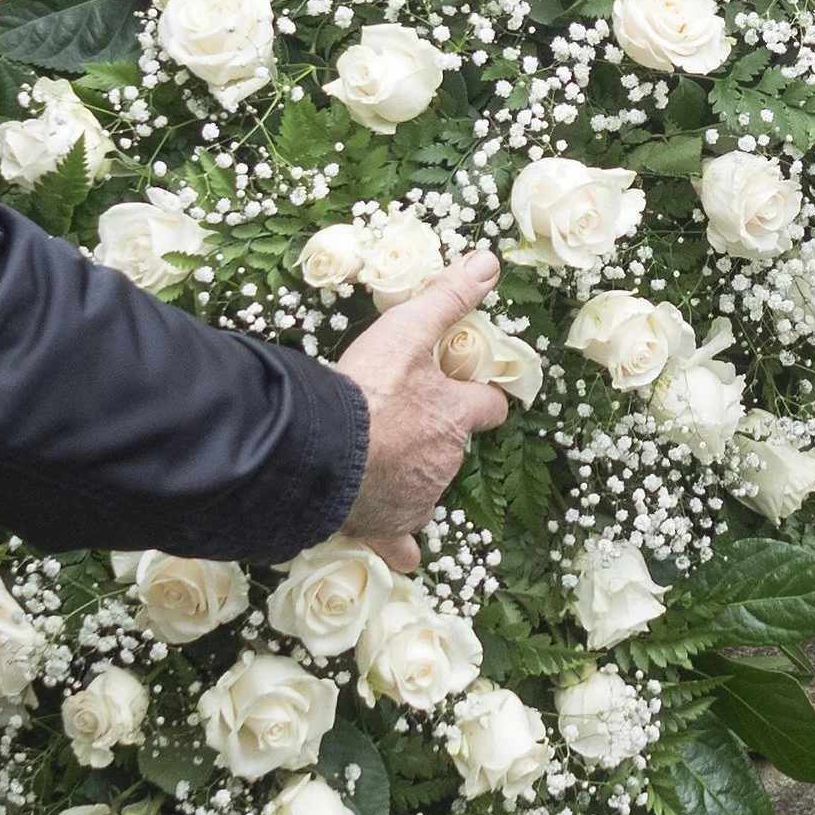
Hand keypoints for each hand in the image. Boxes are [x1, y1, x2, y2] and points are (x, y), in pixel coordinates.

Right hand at [327, 250, 510, 569]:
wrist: (325, 453)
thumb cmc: (367, 390)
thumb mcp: (408, 330)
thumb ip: (448, 297)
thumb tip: (490, 262)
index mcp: (456, 416)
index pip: (489, 406)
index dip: (479, 397)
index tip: (467, 391)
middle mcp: (446, 461)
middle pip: (453, 447)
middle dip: (433, 435)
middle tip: (399, 419)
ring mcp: (418, 498)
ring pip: (427, 488)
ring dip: (410, 476)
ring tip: (376, 460)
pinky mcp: (387, 527)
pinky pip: (402, 544)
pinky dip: (401, 545)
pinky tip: (400, 552)